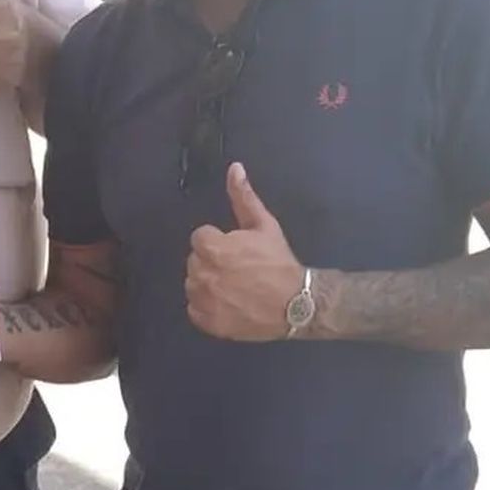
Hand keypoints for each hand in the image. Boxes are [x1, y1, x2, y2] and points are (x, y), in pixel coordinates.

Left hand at [185, 163, 305, 342]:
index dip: (219, 242)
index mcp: (211, 248)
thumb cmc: (278, 262)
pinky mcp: (207, 322)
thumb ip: (243, 197)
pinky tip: (228, 304)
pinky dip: (207, 308)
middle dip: (212, 262)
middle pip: (195, 261)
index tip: (237, 250)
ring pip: (193, 285)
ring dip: (207, 284)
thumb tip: (234, 167)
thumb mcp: (264, 225)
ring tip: (234, 288)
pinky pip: (195, 310)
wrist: (295, 303)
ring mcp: (202, 300)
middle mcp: (201, 274)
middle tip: (238, 270)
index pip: (200, 238)